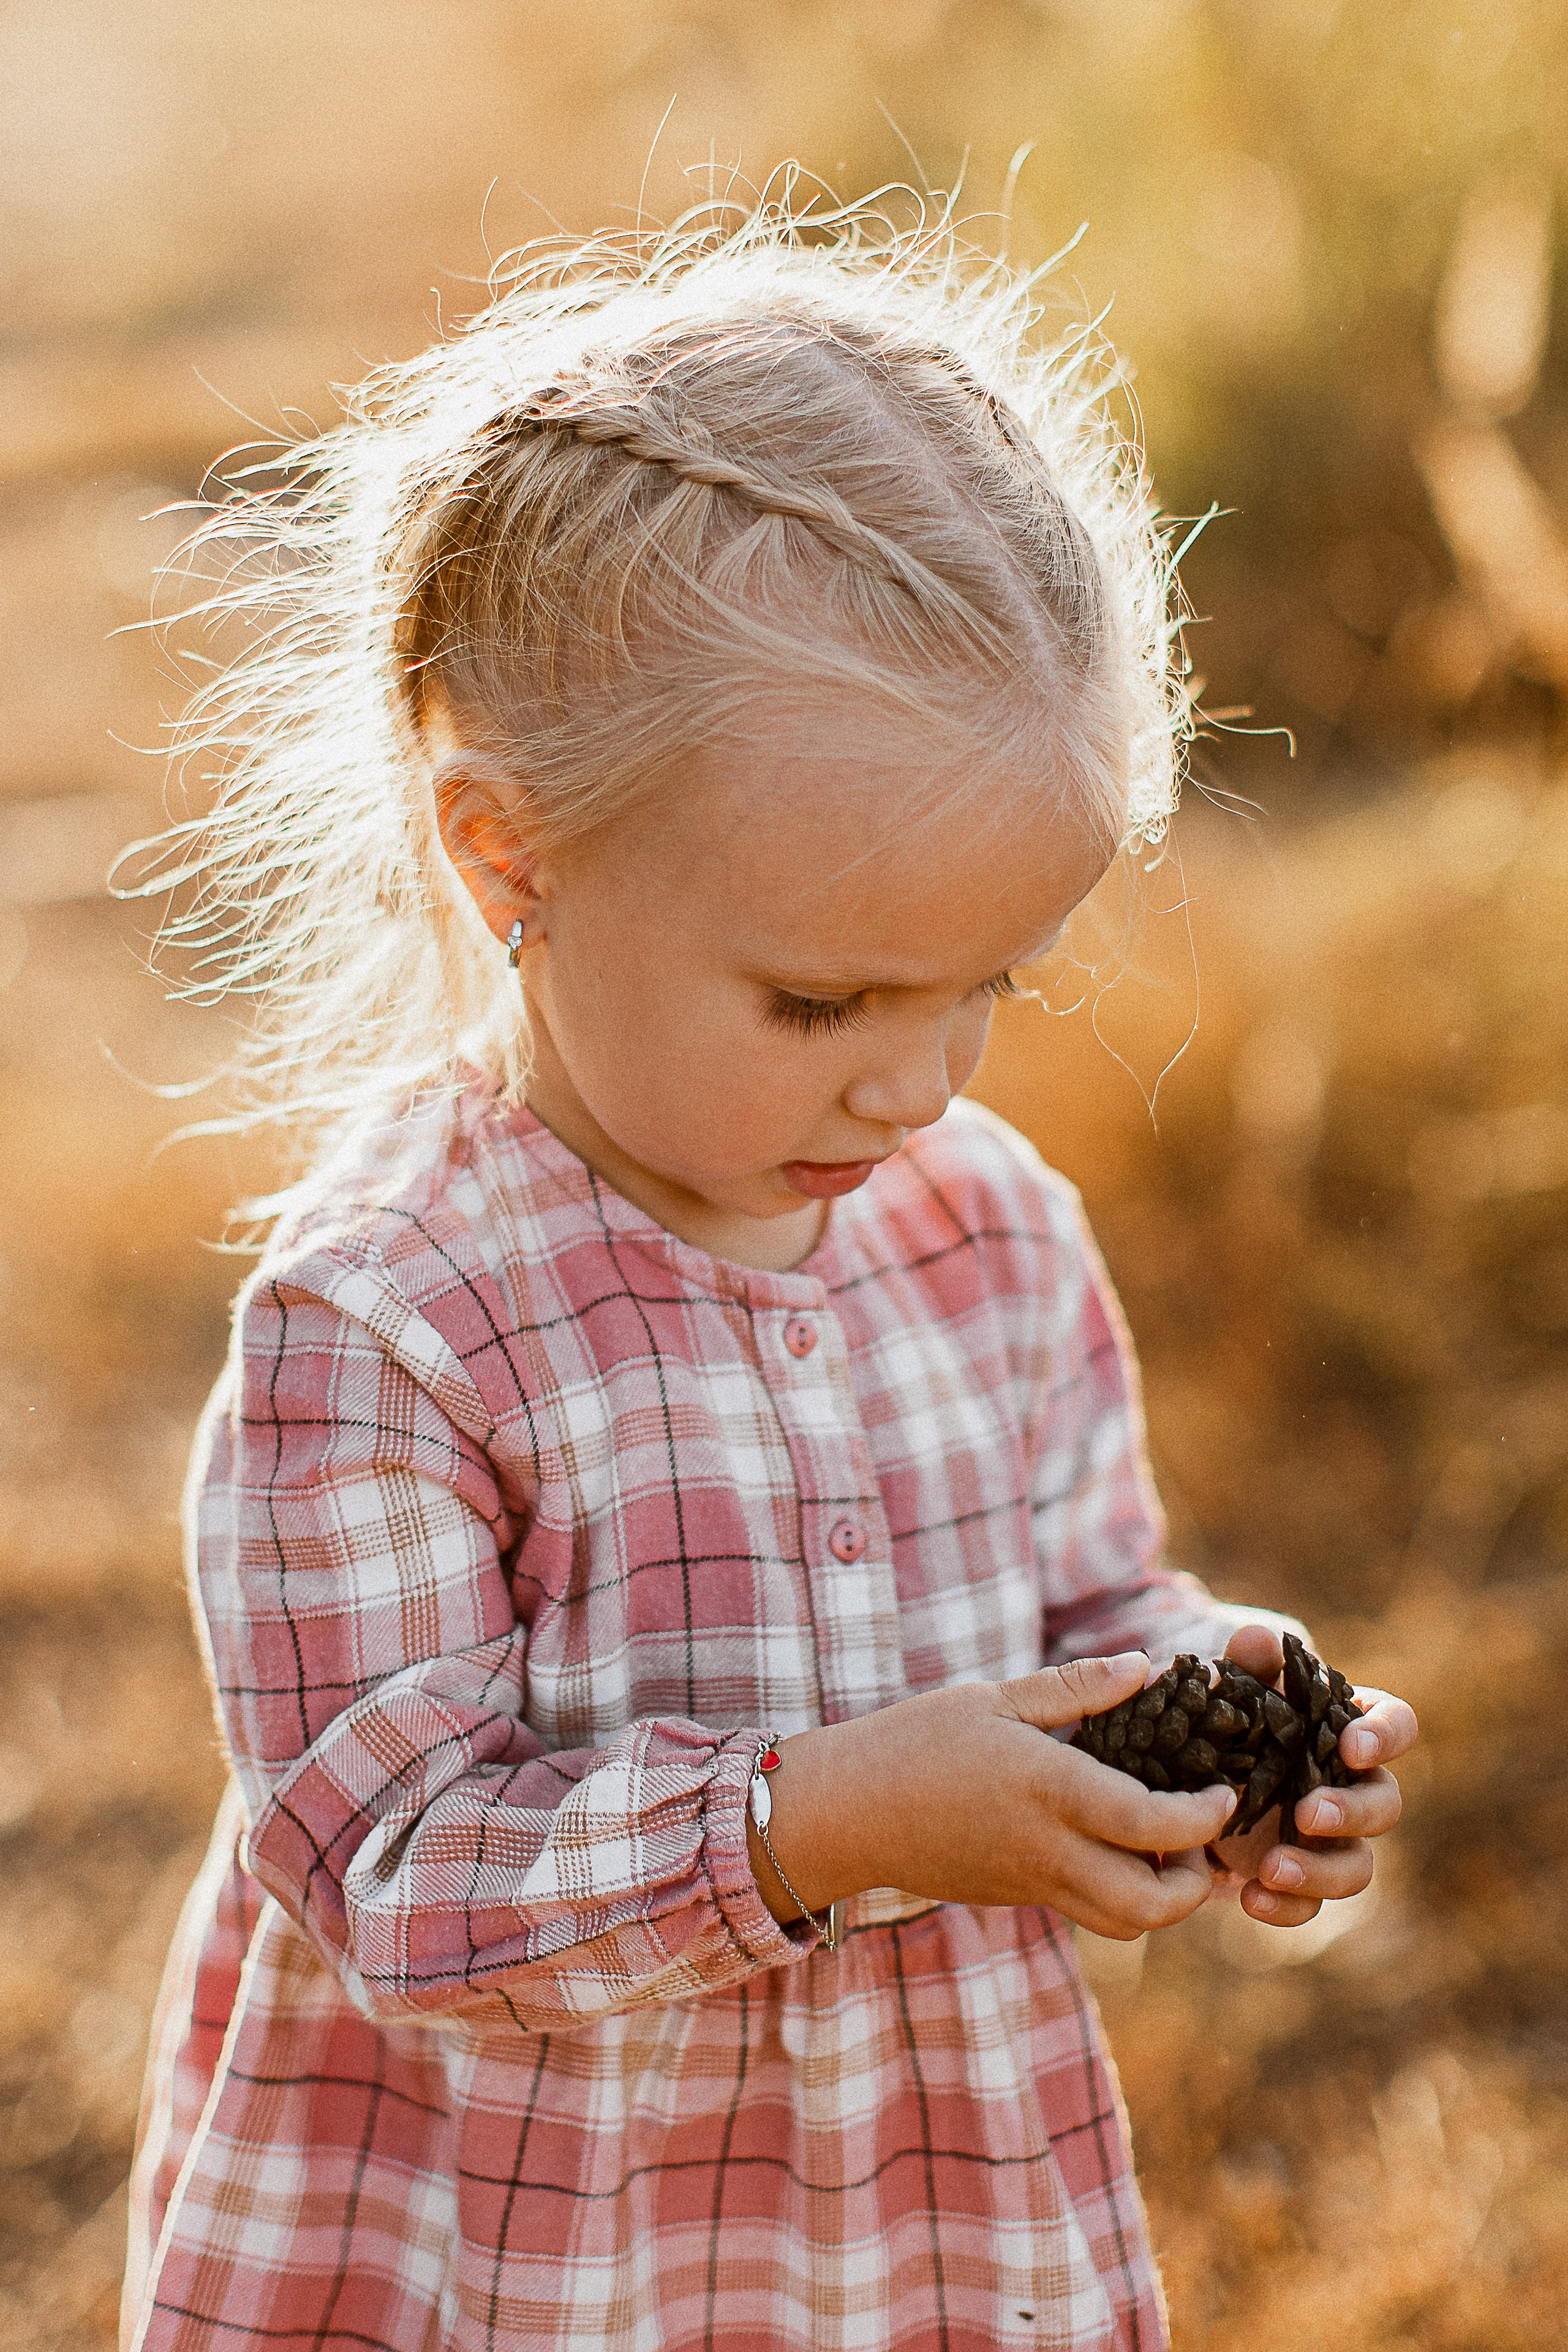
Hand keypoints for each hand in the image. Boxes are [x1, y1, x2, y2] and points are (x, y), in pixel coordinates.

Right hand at [749, 1653, 1237, 1942]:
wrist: (848, 1811)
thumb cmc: (918, 1742)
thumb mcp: (996, 1697)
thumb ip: (1077, 1687)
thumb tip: (1146, 1666)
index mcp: (1050, 1791)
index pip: (1153, 1824)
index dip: (1204, 1816)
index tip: (1222, 1792)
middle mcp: (1049, 1851)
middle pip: (1153, 1906)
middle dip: (1197, 1882)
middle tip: (1199, 1835)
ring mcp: (1033, 1885)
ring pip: (1124, 1924)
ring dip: (1161, 1897)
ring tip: (1160, 1845)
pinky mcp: (1017, 1899)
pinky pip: (1087, 1913)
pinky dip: (1118, 1893)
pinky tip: (1110, 1845)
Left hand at [1206, 1624, 1417, 1928]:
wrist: (1196, 1764)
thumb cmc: (1235, 1712)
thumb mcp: (1237, 1683)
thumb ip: (1250, 1661)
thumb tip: (1258, 1638)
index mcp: (1350, 1727)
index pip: (1396, 1724)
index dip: (1384, 1737)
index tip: (1353, 1746)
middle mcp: (1352, 1785)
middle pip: (1384, 1805)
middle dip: (1352, 1812)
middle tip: (1308, 1813)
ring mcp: (1330, 1838)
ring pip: (1357, 1867)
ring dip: (1322, 1872)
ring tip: (1272, 1868)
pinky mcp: (1299, 1875)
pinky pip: (1310, 1904)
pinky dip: (1287, 1907)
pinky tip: (1251, 1899)